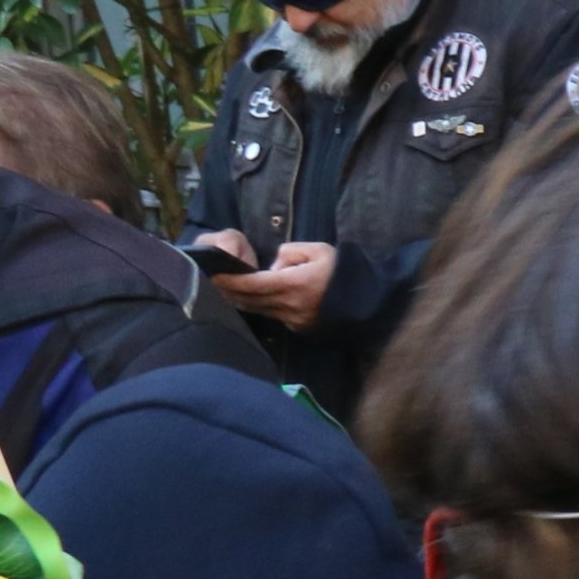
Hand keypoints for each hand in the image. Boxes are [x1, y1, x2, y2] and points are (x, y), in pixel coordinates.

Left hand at [213, 238, 336, 329]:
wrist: (370, 302)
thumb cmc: (346, 272)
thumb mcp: (320, 250)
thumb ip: (290, 252)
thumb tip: (274, 266)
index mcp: (293, 284)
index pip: (251, 283)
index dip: (229, 279)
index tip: (211, 274)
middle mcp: (288, 305)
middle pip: (248, 299)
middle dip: (227, 291)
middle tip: (208, 282)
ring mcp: (292, 319)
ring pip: (257, 309)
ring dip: (240, 301)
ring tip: (223, 291)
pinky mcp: (298, 327)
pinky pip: (272, 315)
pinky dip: (258, 307)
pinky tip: (250, 301)